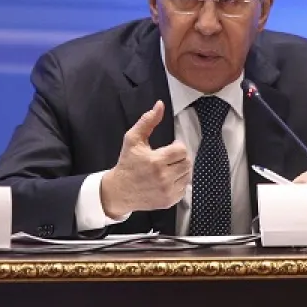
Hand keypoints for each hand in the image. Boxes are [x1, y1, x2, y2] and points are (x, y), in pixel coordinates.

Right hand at [99, 101, 190, 218]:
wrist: (119, 191)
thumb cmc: (127, 163)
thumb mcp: (132, 139)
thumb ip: (147, 121)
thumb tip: (160, 105)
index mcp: (155, 161)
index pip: (182, 150)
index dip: (177, 146)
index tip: (169, 147)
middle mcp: (163, 178)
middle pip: (187, 162)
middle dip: (180, 158)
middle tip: (169, 157)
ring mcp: (167, 191)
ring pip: (187, 175)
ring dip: (180, 170)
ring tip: (168, 168)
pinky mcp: (169, 201)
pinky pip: (184, 188)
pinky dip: (178, 182)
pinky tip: (167, 179)